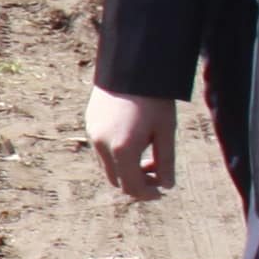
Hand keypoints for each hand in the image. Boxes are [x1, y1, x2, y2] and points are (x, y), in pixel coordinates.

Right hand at [87, 86, 178, 200]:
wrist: (131, 65)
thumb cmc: (154, 98)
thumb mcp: (165, 130)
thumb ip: (166, 161)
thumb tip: (167, 185)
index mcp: (122, 151)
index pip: (131, 187)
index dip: (147, 193)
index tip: (161, 191)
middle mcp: (102, 146)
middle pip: (117, 179)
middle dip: (136, 182)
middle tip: (157, 172)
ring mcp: (93, 133)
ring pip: (108, 164)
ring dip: (126, 167)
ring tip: (147, 151)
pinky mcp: (90, 122)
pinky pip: (102, 147)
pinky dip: (117, 152)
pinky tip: (133, 136)